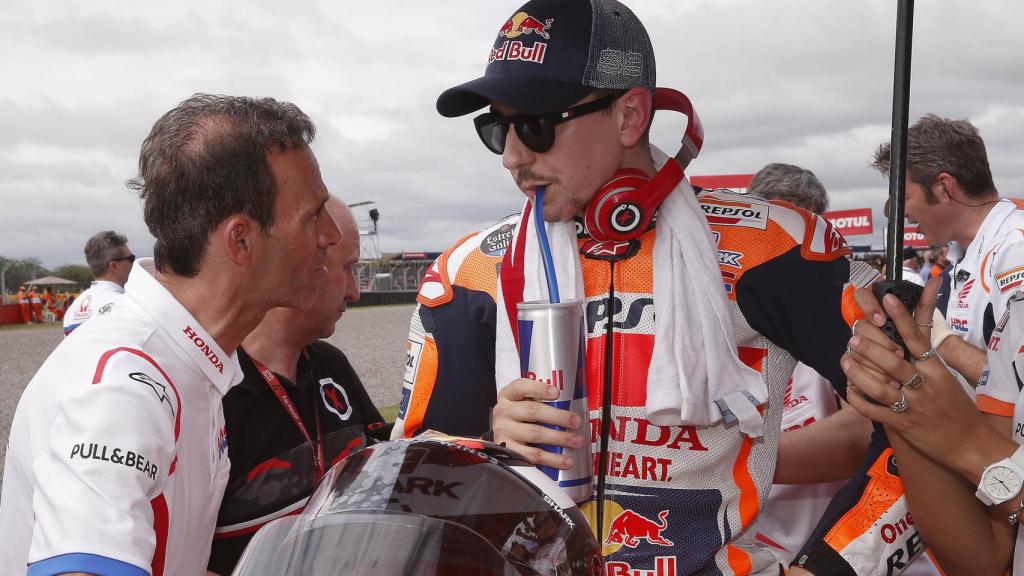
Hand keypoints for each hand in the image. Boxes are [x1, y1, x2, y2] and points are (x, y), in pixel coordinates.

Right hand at [492, 377, 583, 468]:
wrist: (500, 436)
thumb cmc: (517, 416)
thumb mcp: (522, 402)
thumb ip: (539, 400)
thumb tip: (568, 408)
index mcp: (508, 395)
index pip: (521, 387)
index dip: (539, 389)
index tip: (556, 393)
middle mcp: (504, 412)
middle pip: (532, 411)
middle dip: (558, 416)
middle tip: (576, 422)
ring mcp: (504, 431)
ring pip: (535, 433)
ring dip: (559, 437)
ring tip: (576, 440)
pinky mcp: (509, 451)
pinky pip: (533, 455)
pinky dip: (552, 459)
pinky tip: (565, 460)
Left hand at [843, 281, 994, 473]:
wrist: (971, 445)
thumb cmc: (957, 408)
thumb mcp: (947, 379)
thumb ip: (927, 358)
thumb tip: (913, 337)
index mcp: (936, 370)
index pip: (917, 339)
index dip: (901, 318)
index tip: (887, 299)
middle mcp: (924, 386)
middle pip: (893, 362)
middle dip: (870, 348)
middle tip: (853, 337)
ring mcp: (912, 406)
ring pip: (879, 387)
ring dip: (859, 373)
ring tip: (845, 360)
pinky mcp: (902, 425)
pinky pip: (874, 411)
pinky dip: (859, 400)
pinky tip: (849, 390)